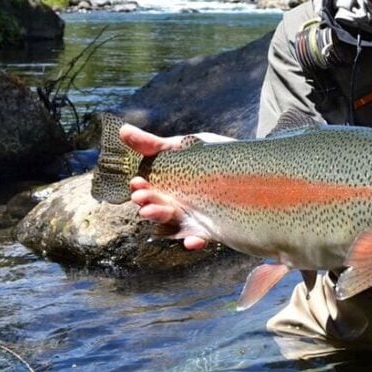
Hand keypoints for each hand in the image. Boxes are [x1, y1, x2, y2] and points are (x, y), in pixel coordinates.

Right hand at [119, 123, 232, 251]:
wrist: (248, 162)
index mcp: (168, 186)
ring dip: (163, 221)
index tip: (136, 183)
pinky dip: (195, 241)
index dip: (140, 188)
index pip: (149, 191)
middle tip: (142, 200)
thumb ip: (153, 144)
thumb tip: (122, 130)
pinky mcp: (214, 227)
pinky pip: (202, 237)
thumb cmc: (210, 154)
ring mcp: (194, 216)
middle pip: (159, 209)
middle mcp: (178, 204)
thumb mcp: (182, 146)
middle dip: (148, 205)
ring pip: (175, 224)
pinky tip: (192, 241)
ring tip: (156, 214)